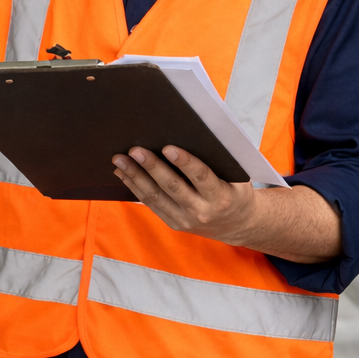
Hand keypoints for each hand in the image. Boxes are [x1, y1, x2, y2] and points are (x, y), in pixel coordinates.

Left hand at [112, 145, 258, 245]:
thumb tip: (188, 132)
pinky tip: (124, 174)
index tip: (167, 147)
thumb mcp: (236, 176)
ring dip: (135, 177)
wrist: (238, 225)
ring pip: (156, 197)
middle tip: (134, 150)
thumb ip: (216, 160)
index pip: (201, 177)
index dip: (184, 162)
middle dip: (151, 167)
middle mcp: (202, 212)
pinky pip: (151, 204)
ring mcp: (185, 220)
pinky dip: (135, 187)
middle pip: (172, 187)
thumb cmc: (235, 190)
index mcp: (221, 197)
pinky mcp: (174, 224)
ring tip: (120, 160)